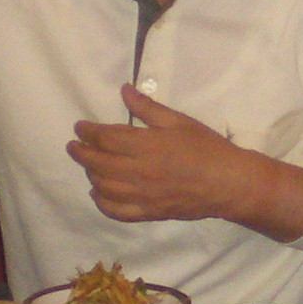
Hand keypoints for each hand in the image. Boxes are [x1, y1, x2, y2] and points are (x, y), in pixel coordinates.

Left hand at [69, 86, 302, 238]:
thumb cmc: (207, 148)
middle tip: (73, 146)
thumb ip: (148, 108)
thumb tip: (124, 90)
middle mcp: (138, 172)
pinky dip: (102, 203)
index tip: (80, 127)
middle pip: (98, 163)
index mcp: (146, 146)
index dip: (89, 132)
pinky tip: (98, 193)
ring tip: (87, 165)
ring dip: (90, 174)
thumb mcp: (179, 121)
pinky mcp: (149, 213)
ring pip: (103, 187)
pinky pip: (117, 211)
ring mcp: (142, 195)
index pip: (105, 138)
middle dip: (81, 153)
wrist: (228, 183)